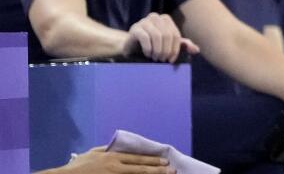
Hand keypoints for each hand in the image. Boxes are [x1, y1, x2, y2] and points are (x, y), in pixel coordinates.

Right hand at [51, 147, 170, 173]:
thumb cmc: (78, 167)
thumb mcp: (93, 153)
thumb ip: (108, 149)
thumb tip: (119, 146)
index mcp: (113, 158)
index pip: (137, 159)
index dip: (152, 160)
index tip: (165, 161)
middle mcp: (115, 168)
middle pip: (140, 169)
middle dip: (157, 170)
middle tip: (171, 170)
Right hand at [123, 13, 198, 62]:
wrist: (130, 47)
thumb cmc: (151, 46)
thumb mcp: (168, 45)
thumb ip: (182, 46)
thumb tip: (196, 50)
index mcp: (166, 19)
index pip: (175, 35)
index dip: (175, 49)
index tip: (171, 60)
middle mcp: (155, 17)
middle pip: (167, 35)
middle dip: (166, 51)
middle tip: (162, 60)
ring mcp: (144, 21)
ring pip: (157, 36)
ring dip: (158, 50)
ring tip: (156, 58)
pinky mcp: (135, 28)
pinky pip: (145, 38)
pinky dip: (149, 49)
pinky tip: (148, 55)